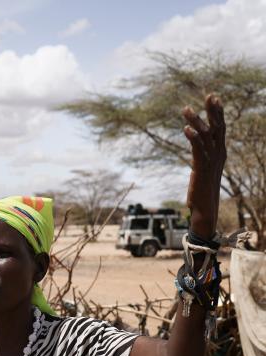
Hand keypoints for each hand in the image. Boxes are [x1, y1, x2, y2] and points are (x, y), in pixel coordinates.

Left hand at [182, 94, 225, 239]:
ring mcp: (211, 161)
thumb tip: (200, 146)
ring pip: (205, 136)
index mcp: (220, 153)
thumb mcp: (206, 169)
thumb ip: (205, 156)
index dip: (218, 112)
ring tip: (186, 109)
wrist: (205, 208)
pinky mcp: (201, 168)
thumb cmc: (203, 190)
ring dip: (195, 121)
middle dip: (212, 111)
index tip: (213, 98)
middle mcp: (218, 154)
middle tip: (208, 95)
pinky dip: (192, 138)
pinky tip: (185, 129)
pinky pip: (198, 149)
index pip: (221, 128)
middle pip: (217, 128)